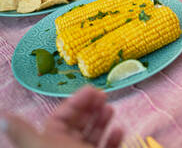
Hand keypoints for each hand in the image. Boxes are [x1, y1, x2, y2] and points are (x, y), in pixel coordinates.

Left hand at [1, 86, 122, 147]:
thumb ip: (23, 132)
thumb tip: (1, 116)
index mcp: (47, 146)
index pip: (59, 119)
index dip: (74, 103)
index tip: (92, 90)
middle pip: (76, 125)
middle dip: (90, 108)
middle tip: (104, 95)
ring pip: (91, 136)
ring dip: (101, 120)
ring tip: (110, 109)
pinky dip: (112, 139)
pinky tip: (118, 130)